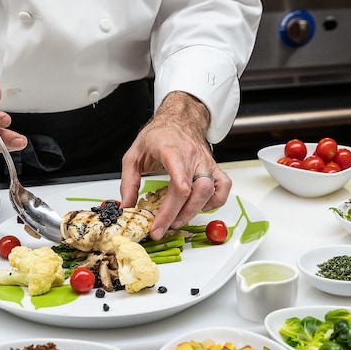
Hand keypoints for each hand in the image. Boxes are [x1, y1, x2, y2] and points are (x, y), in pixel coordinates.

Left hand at [120, 91, 230, 239]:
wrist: (180, 119)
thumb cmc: (159, 135)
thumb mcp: (134, 154)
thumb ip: (128, 181)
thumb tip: (126, 205)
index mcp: (170, 150)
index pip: (179, 178)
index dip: (173, 201)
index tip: (161, 220)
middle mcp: (192, 156)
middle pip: (192, 192)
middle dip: (176, 215)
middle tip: (161, 229)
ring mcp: (205, 163)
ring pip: (209, 191)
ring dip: (193, 211)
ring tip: (176, 221)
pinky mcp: (214, 167)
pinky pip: (223, 187)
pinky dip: (215, 202)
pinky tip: (200, 207)